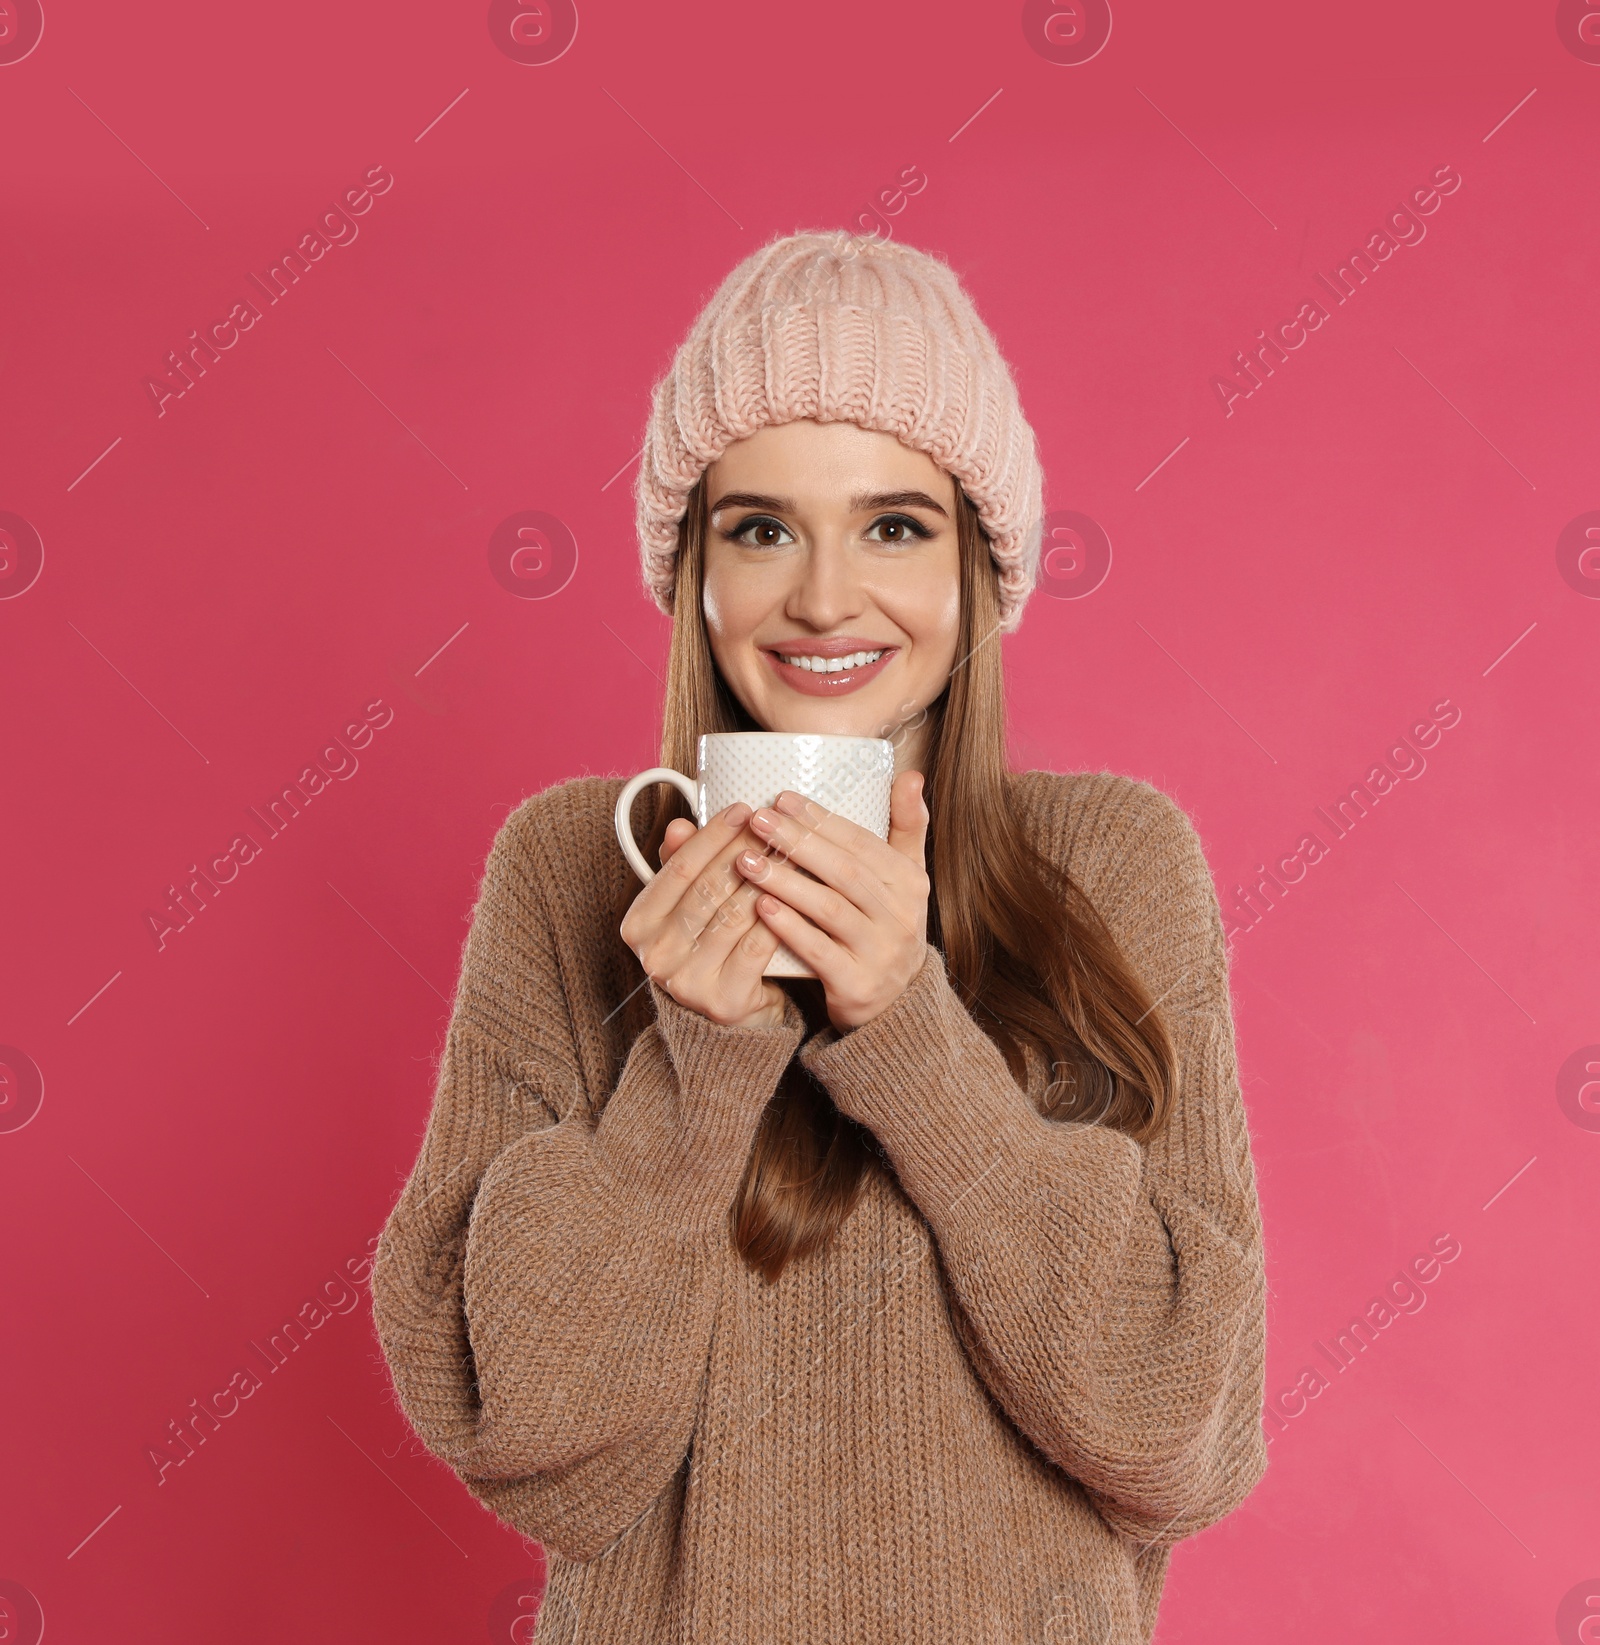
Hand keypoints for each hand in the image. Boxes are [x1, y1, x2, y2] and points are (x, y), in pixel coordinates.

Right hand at [618, 802, 786, 1029]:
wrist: (731, 1018)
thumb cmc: (712, 950)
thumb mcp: (689, 907)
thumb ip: (682, 867)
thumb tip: (679, 825)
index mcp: (639, 924)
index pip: (679, 867)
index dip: (713, 835)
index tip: (744, 809)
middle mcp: (655, 955)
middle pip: (709, 888)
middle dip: (746, 851)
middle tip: (776, 826)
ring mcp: (687, 981)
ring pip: (735, 915)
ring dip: (769, 880)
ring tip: (793, 852)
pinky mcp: (723, 1000)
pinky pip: (757, 945)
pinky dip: (780, 915)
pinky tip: (799, 893)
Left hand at [734, 770, 930, 1032]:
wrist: (895, 1005)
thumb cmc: (885, 927)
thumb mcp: (905, 879)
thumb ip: (907, 827)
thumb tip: (910, 775)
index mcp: (909, 883)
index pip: (862, 842)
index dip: (821, 819)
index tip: (781, 798)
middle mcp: (901, 916)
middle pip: (844, 872)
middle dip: (798, 842)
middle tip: (756, 821)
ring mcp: (881, 953)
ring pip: (829, 909)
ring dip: (786, 881)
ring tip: (747, 861)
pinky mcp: (858, 985)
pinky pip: (819, 953)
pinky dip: (790, 929)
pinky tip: (761, 908)